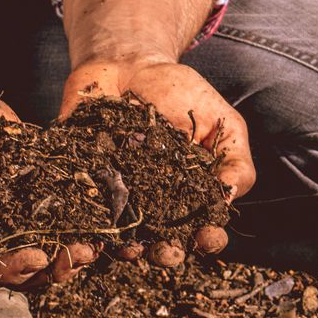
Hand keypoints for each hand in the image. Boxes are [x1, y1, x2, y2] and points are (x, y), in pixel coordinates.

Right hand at [0, 82, 95, 289]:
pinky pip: (51, 222)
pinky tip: (101, 218)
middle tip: (81, 253)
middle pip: (14, 273)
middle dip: (50, 269)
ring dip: (68, 255)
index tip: (37, 256)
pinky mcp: (26, 202)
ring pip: (39, 255)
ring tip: (95, 245)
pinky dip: (76, 225)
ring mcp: (3, 222)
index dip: (7, 270)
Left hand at [61, 56, 253, 265]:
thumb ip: (234, 160)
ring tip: (129, 248)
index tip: (208, 238)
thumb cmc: (180, 92)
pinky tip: (91, 227)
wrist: (127, 63)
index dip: (208, 238)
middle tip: (167, 251)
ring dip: (127, 249)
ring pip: (122, 236)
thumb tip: (230, 197)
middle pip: (163, 242)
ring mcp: (118, 197)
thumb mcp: (221, 121)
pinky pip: (83, 209)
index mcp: (192, 195)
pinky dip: (85, 221)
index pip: (204, 227)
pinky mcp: (84, 184)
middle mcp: (155, 204)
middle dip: (167, 253)